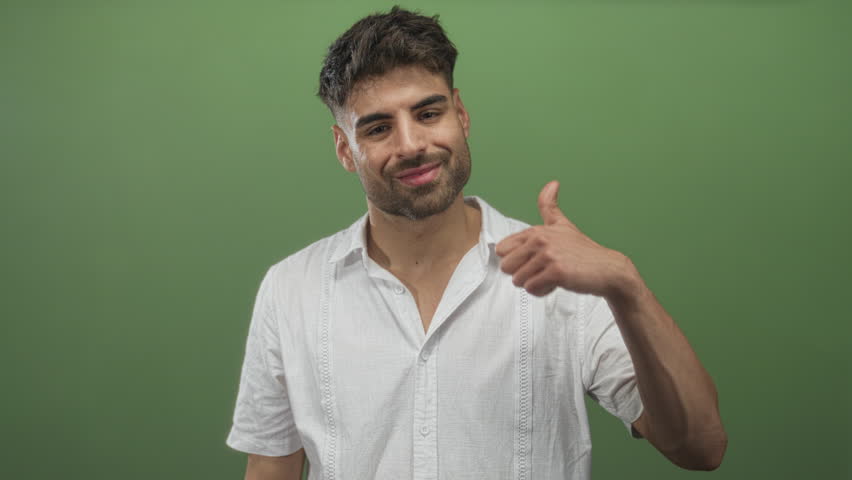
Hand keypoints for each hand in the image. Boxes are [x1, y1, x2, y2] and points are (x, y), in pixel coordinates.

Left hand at [495, 180, 632, 297]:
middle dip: (522, 274)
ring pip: (518, 280)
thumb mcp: (563, 225)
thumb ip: (550, 206)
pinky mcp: (556, 271)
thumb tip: (552, 183)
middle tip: (542, 271)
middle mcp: (540, 240)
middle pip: (506, 267)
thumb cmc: (583, 251)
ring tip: (551, 277)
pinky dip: (542, 291)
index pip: (502, 249)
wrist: (608, 269)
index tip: (532, 260)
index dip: (515, 259)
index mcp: (537, 231)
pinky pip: (532, 288)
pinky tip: (556, 283)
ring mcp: (548, 255)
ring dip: (534, 284)